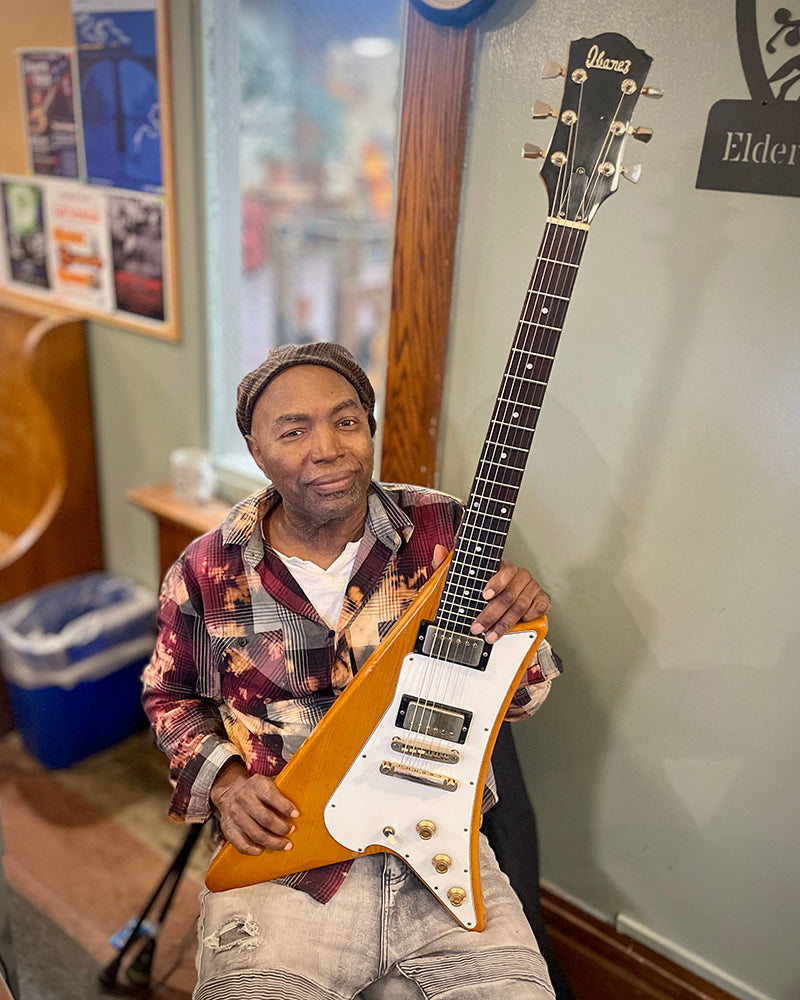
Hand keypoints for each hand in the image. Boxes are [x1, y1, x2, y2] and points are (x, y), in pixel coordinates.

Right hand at [210, 759, 298, 854]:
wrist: (230, 792)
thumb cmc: (256, 791)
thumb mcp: (267, 784)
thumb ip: (280, 794)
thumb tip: (298, 811)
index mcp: (256, 784)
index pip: (271, 796)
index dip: (285, 807)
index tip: (296, 815)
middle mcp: (243, 798)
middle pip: (264, 818)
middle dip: (281, 827)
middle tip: (291, 831)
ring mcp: (234, 814)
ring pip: (255, 833)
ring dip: (273, 842)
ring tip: (284, 845)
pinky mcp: (227, 827)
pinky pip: (241, 843)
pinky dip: (253, 849)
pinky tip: (263, 850)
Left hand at [433, 545, 549, 643]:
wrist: (503, 603)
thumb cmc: (481, 589)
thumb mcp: (460, 578)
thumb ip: (447, 564)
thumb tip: (439, 549)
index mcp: (502, 565)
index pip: (504, 570)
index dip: (495, 583)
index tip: (484, 595)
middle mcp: (519, 575)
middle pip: (509, 595)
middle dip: (492, 614)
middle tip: (478, 627)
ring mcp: (532, 587)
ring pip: (520, 606)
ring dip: (504, 623)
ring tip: (491, 635)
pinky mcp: (542, 599)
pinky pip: (540, 608)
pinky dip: (530, 617)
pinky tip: (518, 624)